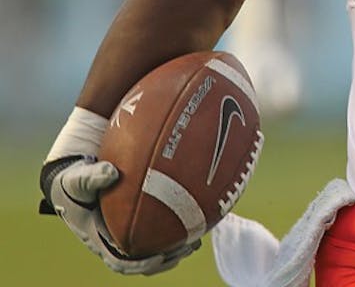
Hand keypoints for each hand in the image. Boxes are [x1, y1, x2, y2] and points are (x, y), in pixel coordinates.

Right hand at [40, 155, 199, 274]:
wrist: (75, 178)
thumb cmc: (74, 181)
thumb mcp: (77, 179)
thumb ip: (91, 176)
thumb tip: (110, 171)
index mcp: (99, 239)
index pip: (121, 261)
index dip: (140, 264)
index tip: (159, 258)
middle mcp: (114, 241)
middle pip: (143, 260)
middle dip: (167, 259)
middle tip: (188, 248)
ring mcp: (126, 233)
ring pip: (154, 248)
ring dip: (175, 248)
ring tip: (196, 239)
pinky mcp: (136, 222)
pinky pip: (157, 230)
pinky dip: (175, 227)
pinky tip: (195, 217)